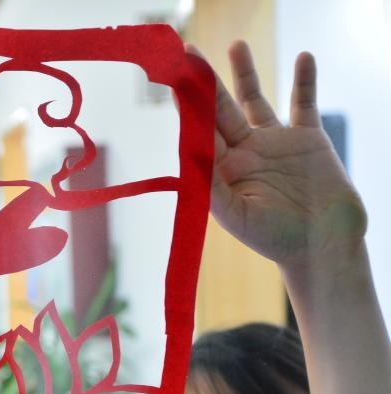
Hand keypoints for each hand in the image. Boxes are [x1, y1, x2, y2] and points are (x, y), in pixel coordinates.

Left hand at [202, 40, 365, 266]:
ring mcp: (275, 143)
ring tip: (235, 45)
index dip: (187, 104)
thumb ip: (212, 185)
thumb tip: (189, 157)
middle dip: (205, 81)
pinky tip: (303, 57)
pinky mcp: (307, 139)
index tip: (174, 77)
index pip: (199, 130)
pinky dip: (304, 81)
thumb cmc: (275, 239)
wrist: (322, 246)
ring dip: (246, 73)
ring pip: (256, 100)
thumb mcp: (236, 216)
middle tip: (189, 51)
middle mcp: (244, 153)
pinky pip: (304, 103)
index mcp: (222, 170)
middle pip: (220, 109)